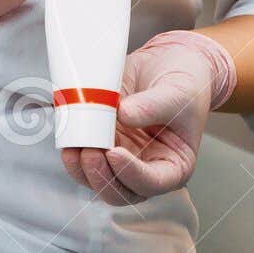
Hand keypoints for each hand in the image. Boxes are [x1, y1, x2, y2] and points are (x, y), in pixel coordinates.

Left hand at [60, 31, 233, 205]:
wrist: (171, 62)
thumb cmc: (185, 84)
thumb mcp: (177, 93)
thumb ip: (152, 106)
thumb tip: (123, 114)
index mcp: (173, 165)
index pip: (152, 183)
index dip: (131, 174)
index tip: (114, 152)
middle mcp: (145, 166)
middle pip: (120, 190)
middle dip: (101, 176)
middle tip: (89, 152)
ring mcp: (122, 154)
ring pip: (96, 176)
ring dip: (81, 167)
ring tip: (73, 146)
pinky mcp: (102, 139)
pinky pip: (83, 152)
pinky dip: (73, 146)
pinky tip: (68, 133)